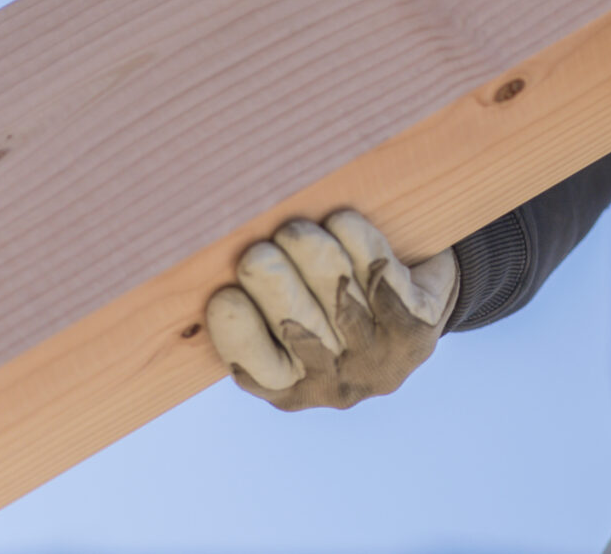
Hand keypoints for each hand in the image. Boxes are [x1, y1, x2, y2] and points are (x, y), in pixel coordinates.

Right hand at [204, 211, 457, 409]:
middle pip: (295, 322)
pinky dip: (361, 243)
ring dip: (316, 248)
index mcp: (286, 387)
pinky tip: (345, 222)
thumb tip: (196, 261)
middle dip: (273, 276)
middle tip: (263, 245)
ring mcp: (376, 362)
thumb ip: (247, 298)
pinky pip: (382, 281)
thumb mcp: (279, 312)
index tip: (225, 292)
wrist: (415, 298)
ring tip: (302, 227)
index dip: (238, 330)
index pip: (255, 367)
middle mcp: (332, 384)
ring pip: (338, 294)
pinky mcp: (415, 333)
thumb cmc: (325, 296)